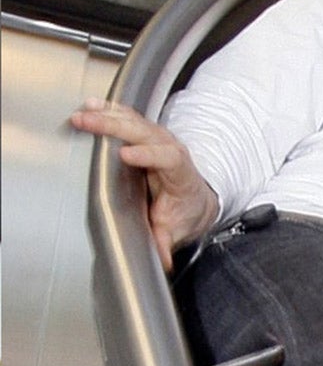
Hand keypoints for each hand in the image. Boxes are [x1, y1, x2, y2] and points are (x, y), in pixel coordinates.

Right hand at [70, 98, 220, 269]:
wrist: (195, 197)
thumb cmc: (184, 211)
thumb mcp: (176, 229)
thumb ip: (166, 241)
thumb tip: (162, 260)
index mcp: (181, 173)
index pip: (168, 159)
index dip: (149, 155)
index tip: (127, 155)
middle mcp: (172, 150)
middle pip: (146, 133)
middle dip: (115, 127)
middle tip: (87, 123)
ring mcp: (160, 139)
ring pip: (135, 122)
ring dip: (108, 115)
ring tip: (84, 111)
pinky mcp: (147, 134)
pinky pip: (129, 118)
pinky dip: (111, 110)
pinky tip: (92, 105)